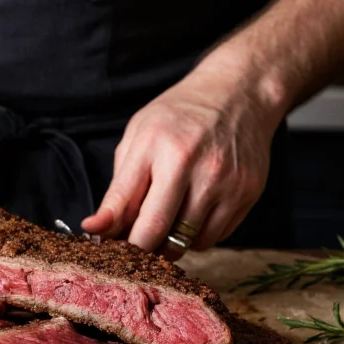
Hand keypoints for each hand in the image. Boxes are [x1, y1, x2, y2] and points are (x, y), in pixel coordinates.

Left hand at [81, 56, 287, 259]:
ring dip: (170, 243)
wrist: (238, 94)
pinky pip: (215, 237)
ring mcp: (225, 182)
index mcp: (157, 146)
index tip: (105, 244)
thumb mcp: (139, 137)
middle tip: (133, 245)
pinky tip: (191, 214)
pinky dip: (197, 236)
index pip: (128, 208)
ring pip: (188, 242)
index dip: (112, 235)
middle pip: (159, 232)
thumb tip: (96, 228)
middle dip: (140, 249)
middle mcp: (193, 165)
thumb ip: (118, 187)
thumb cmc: (179, 116)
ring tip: (165, 222)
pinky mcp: (247, 193)